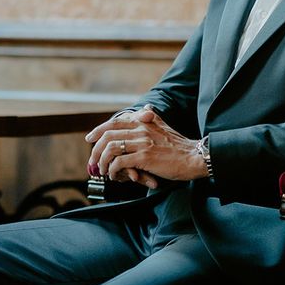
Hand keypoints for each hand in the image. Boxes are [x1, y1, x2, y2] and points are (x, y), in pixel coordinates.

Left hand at [85, 105, 207, 187]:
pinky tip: (115, 175)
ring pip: (111, 149)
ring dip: (103, 162)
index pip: (114, 122)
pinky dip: (113, 170)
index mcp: (143, 122)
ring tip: (104, 171)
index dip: (98, 130)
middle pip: (108, 135)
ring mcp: (142, 143)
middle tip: (93, 161)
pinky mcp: (145, 157)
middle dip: (96, 150)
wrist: (194, 157)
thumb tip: (146, 109)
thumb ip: (152, 118)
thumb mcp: (164, 126)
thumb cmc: (179, 146)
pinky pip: (120, 162)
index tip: (89, 138)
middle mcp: (141, 129)